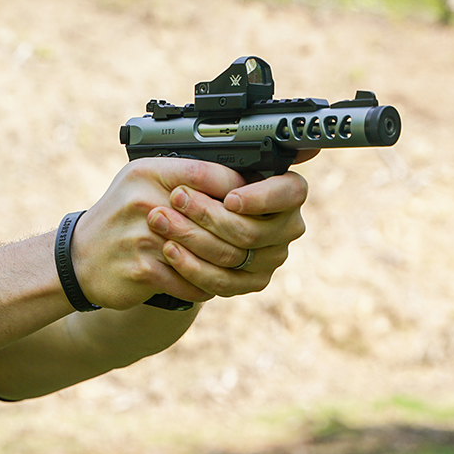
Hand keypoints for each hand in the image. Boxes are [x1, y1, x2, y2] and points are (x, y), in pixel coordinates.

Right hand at [69, 158, 287, 308]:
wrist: (79, 259)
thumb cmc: (120, 219)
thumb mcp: (144, 184)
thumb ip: (184, 178)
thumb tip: (241, 183)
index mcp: (149, 172)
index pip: (210, 174)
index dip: (238, 191)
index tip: (251, 205)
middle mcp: (145, 200)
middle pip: (215, 217)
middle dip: (238, 234)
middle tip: (251, 242)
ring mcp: (143, 237)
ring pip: (207, 252)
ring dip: (224, 263)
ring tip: (234, 264)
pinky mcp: (142, 270)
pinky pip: (190, 281)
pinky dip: (203, 285)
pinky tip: (206, 283)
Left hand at [144, 162, 309, 298]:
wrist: (185, 218)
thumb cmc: (200, 187)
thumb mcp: (205, 171)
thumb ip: (217, 172)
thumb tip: (223, 176)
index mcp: (286, 192)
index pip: (291, 192)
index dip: (261, 197)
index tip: (229, 198)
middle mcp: (285, 227)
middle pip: (251, 230)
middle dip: (208, 215)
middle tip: (176, 198)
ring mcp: (271, 258)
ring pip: (233, 256)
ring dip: (192, 237)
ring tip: (163, 221)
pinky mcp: (252, 281)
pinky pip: (222, 282)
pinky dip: (191, 266)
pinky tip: (170, 249)